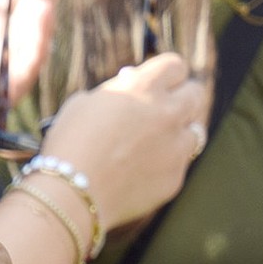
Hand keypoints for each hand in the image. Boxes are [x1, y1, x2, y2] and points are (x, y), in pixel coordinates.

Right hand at [38, 52, 208, 230]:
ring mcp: (175, 147)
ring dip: (178, 135)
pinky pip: (176, 168)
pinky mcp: (174, 179)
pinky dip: (161, 169)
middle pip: (194, 94)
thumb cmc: (67, 148)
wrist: (69, 196)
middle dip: (181, 99)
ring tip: (153, 147)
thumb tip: (125, 86)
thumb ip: (112, 93)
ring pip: (194, 133)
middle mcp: (168, 112)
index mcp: (144, 87)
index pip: (174, 66)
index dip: (164, 76)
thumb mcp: (81, 105)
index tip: (157, 85)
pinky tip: (137, 177)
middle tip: (164, 111)